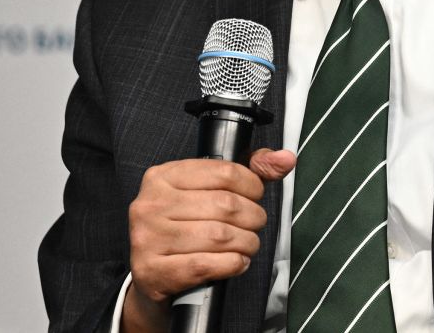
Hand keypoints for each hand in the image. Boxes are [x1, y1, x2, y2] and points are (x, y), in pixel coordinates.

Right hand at [123, 149, 295, 332]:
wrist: (153, 276)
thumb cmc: (186, 227)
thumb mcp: (210, 191)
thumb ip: (250, 170)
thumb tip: (286, 158)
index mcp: (163, 176)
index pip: (224, 172)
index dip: (252, 186)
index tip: (255, 196)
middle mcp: (150, 203)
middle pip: (225, 204)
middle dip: (253, 217)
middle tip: (255, 225)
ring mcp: (147, 238)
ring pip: (218, 236)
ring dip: (246, 243)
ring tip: (248, 244)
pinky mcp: (152, 271)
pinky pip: (205, 265)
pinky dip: (232, 264)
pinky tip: (237, 262)